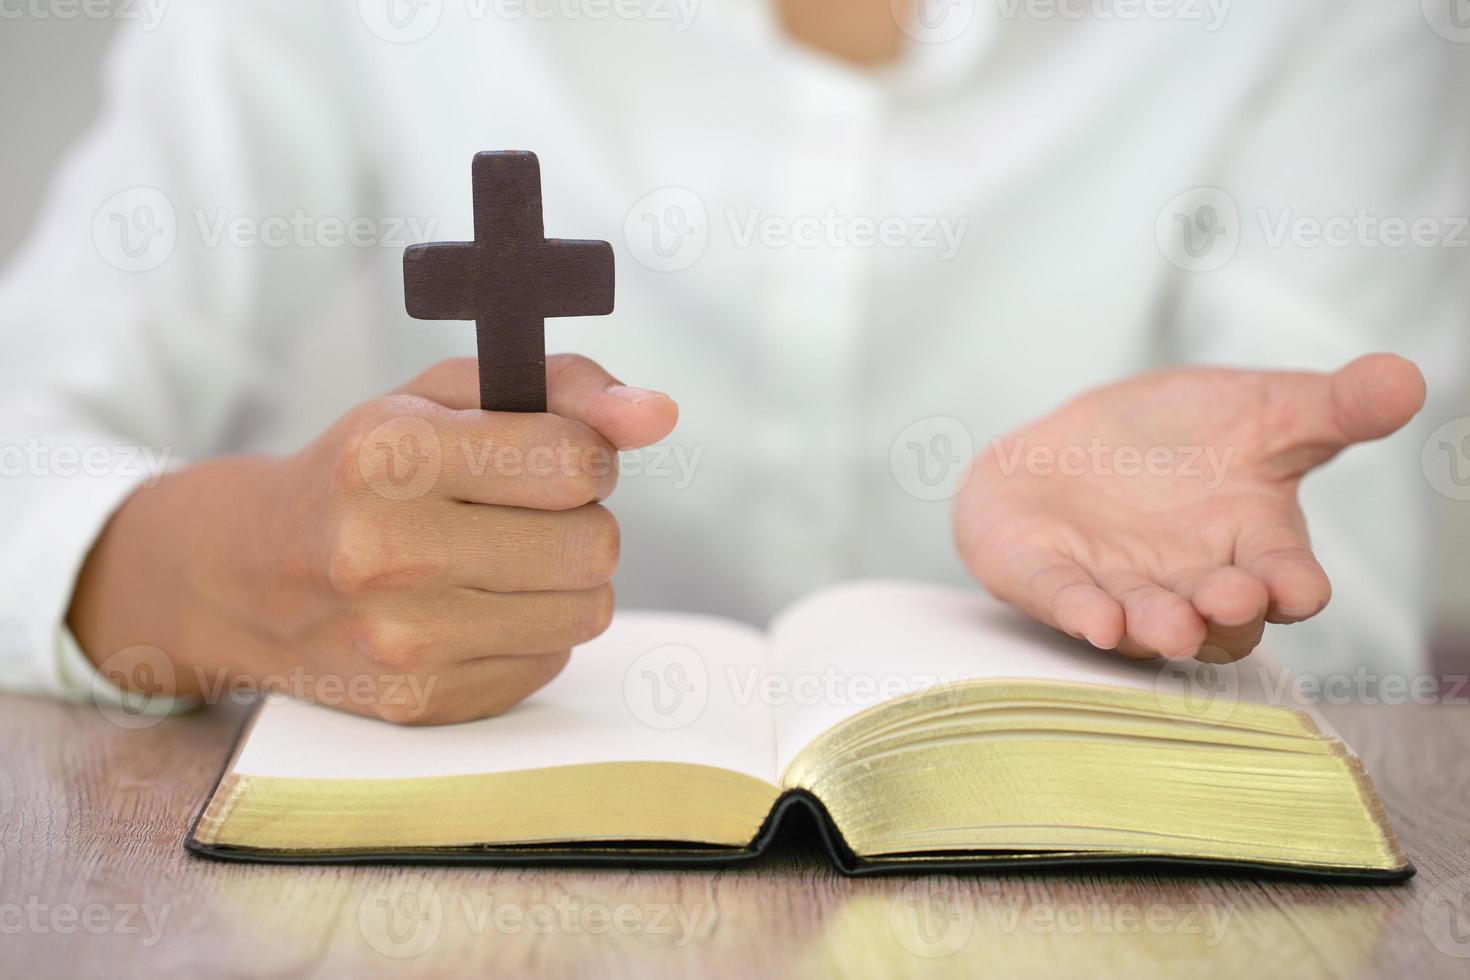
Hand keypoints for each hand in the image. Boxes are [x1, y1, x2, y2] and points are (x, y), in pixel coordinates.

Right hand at [68, 355, 677, 722]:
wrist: (249, 574)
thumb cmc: (365, 471)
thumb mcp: (444, 398)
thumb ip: (563, 388)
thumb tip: (659, 415)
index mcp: (391, 457)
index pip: (575, 461)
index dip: (585, 453)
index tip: (552, 455)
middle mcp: (388, 553)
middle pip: (594, 543)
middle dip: (580, 519)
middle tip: (524, 511)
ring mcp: (402, 642)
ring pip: (588, 609)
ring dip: (564, 580)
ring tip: (501, 558)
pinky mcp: (420, 704)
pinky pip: (551, 661)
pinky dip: (532, 631)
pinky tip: (472, 608)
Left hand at [954, 354, 1424, 661]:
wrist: (1069, 448)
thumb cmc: (1175, 441)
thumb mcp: (1259, 409)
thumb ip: (1331, 406)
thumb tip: (1406, 378)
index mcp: (1251, 546)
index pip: (1286, 579)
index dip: (1293, 587)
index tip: (1298, 588)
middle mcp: (1191, 581)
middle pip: (1223, 617)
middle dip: (1229, 612)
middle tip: (1230, 598)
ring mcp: (1121, 587)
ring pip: (1148, 621)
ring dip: (1159, 626)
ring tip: (1172, 626)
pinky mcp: (1053, 579)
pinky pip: (1067, 602)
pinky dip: (1081, 612)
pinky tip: (1097, 622)